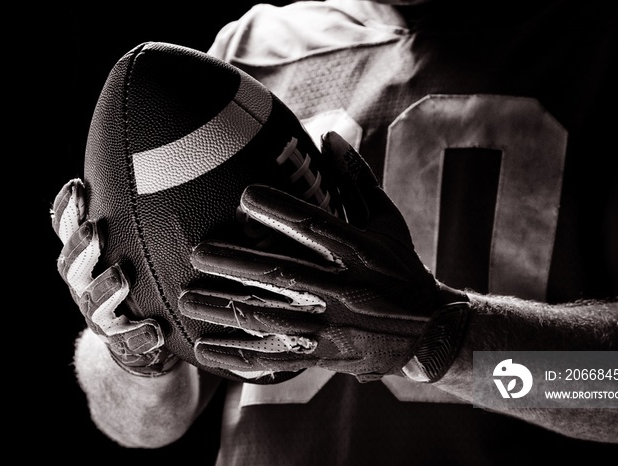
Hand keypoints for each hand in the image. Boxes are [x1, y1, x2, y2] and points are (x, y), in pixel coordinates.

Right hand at [51, 179, 177, 376]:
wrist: (141, 344)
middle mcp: (85, 288)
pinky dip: (140, 336)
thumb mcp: (138, 251)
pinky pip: (129, 344)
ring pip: (94, 305)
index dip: (67, 210)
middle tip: (95, 229)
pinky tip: (155, 330)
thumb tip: (187, 170)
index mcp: (85, 261)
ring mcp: (101, 319)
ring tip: (119, 275)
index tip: (78, 184)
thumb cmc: (143, 282)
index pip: (66, 232)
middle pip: (71, 267)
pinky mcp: (124, 346)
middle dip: (81, 247)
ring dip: (104, 289)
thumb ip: (145, 222)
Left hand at [179, 132, 469, 382]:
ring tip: (187, 298)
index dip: (279, 209)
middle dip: (236, 263)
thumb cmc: (401, 268)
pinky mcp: (325, 354)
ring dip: (225, 308)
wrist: (430, 332)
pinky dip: (238, 354)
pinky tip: (205, 348)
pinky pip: (276, 356)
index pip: (315, 226)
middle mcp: (345, 289)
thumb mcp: (387, 221)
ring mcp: (333, 326)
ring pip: (271, 318)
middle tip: (197, 252)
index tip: (244, 195)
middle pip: (283, 274)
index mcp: (360, 252)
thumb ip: (357, 180)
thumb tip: (330, 136)